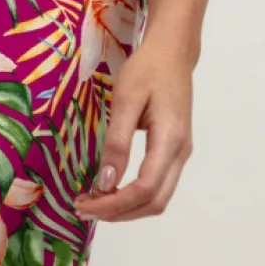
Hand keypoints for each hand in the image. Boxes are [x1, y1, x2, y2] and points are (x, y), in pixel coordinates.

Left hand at [73, 36, 194, 222]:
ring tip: (93, 202)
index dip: (116, 204)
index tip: (86, 204)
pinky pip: (157, 185)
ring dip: (126, 207)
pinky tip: (111, 188)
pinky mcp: (174, 150)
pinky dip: (134, 195)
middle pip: (155, 202)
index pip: (146, 189)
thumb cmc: (148, 70)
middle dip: (119, 212)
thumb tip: (106, 182)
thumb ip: (117, 141)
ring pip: (158, 198)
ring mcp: (180, 153)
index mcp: (170, 140)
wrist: (172, 53)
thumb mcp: (126, 99)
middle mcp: (180, 153)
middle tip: (84, 208)